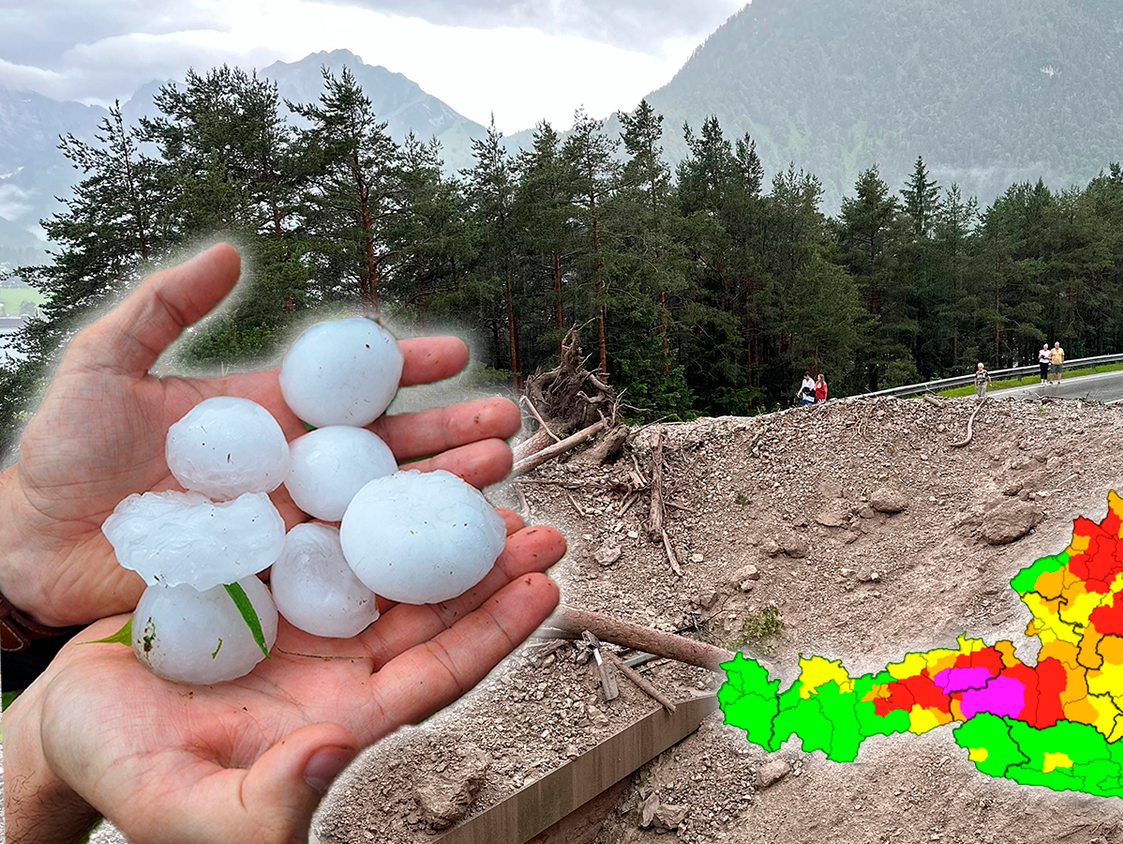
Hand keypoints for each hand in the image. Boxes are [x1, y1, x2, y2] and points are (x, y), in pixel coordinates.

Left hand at [0, 243, 520, 626]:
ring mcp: (289, 527)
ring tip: (498, 478)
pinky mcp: (278, 580)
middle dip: (450, 433)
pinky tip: (450, 555)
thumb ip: (163, 307)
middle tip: (506, 422)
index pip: (350, 385)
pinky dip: (404, 562)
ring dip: (444, 492)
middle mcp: (291, 470)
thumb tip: (227, 251)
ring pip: (383, 507)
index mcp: (266, 415)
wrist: (29, 551)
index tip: (457, 354)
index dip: (404, 367)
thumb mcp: (102, 366)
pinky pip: (351, 569)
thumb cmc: (61, 457)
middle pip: (387, 448)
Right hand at [3, 518, 565, 843]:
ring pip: (391, 561)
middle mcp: (338, 661)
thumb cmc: (116, 772)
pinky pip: (330, 529)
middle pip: (432, 609)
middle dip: (489, 566)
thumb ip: (262, 803)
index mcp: (339, 715)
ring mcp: (306, 613)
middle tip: (542, 522)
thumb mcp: (177, 805)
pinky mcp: (268, 573)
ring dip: (438, 523)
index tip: (544, 586)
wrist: (60, 718)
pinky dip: (366, 497)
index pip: (437, 673)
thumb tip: (329, 755)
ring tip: (489, 480)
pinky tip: (396, 462)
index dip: (493, 633)